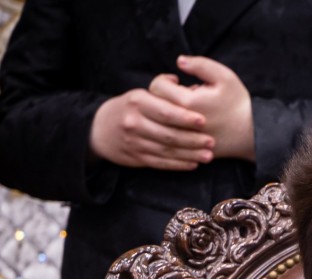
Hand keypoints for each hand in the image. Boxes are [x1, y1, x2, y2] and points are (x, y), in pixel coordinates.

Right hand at [89, 89, 212, 169]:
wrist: (100, 129)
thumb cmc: (129, 108)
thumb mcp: (140, 94)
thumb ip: (161, 90)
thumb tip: (181, 81)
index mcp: (137, 102)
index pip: (165, 112)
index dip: (185, 118)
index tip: (203, 121)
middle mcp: (134, 122)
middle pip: (168, 134)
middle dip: (192, 139)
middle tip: (211, 142)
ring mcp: (135, 142)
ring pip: (167, 150)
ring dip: (190, 154)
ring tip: (208, 155)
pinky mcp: (136, 157)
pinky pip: (161, 162)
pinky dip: (178, 164)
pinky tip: (193, 164)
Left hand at [149, 55, 254, 160]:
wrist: (253, 134)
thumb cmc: (238, 104)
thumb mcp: (225, 77)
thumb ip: (200, 64)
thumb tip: (179, 60)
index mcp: (187, 102)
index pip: (157, 87)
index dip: (164, 79)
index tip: (175, 80)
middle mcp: (181, 122)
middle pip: (155, 106)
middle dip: (162, 96)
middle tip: (176, 92)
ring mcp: (184, 139)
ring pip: (159, 123)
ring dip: (165, 114)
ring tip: (180, 108)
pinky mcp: (187, 150)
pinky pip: (169, 139)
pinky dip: (172, 129)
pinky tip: (184, 124)